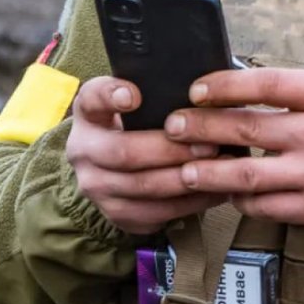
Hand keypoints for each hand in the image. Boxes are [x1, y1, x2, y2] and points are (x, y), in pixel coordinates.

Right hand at [65, 76, 226, 234]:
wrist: (115, 166)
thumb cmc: (136, 124)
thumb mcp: (136, 102)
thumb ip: (154, 92)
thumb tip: (198, 89)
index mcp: (88, 114)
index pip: (92, 99)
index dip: (111, 96)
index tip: (134, 96)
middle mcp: (83, 151)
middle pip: (125, 153)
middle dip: (171, 150)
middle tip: (209, 143)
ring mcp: (97, 187)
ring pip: (144, 187)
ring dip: (186, 179)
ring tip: (220, 168)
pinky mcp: (117, 214)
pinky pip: (157, 213)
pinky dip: (190, 202)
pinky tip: (215, 189)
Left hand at [164, 67, 303, 234]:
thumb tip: (252, 87)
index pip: (265, 83)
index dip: (223, 84)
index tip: (198, 87)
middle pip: (247, 129)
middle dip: (201, 127)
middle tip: (173, 125)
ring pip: (248, 176)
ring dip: (209, 173)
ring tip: (185, 168)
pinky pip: (268, 207)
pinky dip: (242, 201)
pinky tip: (228, 195)